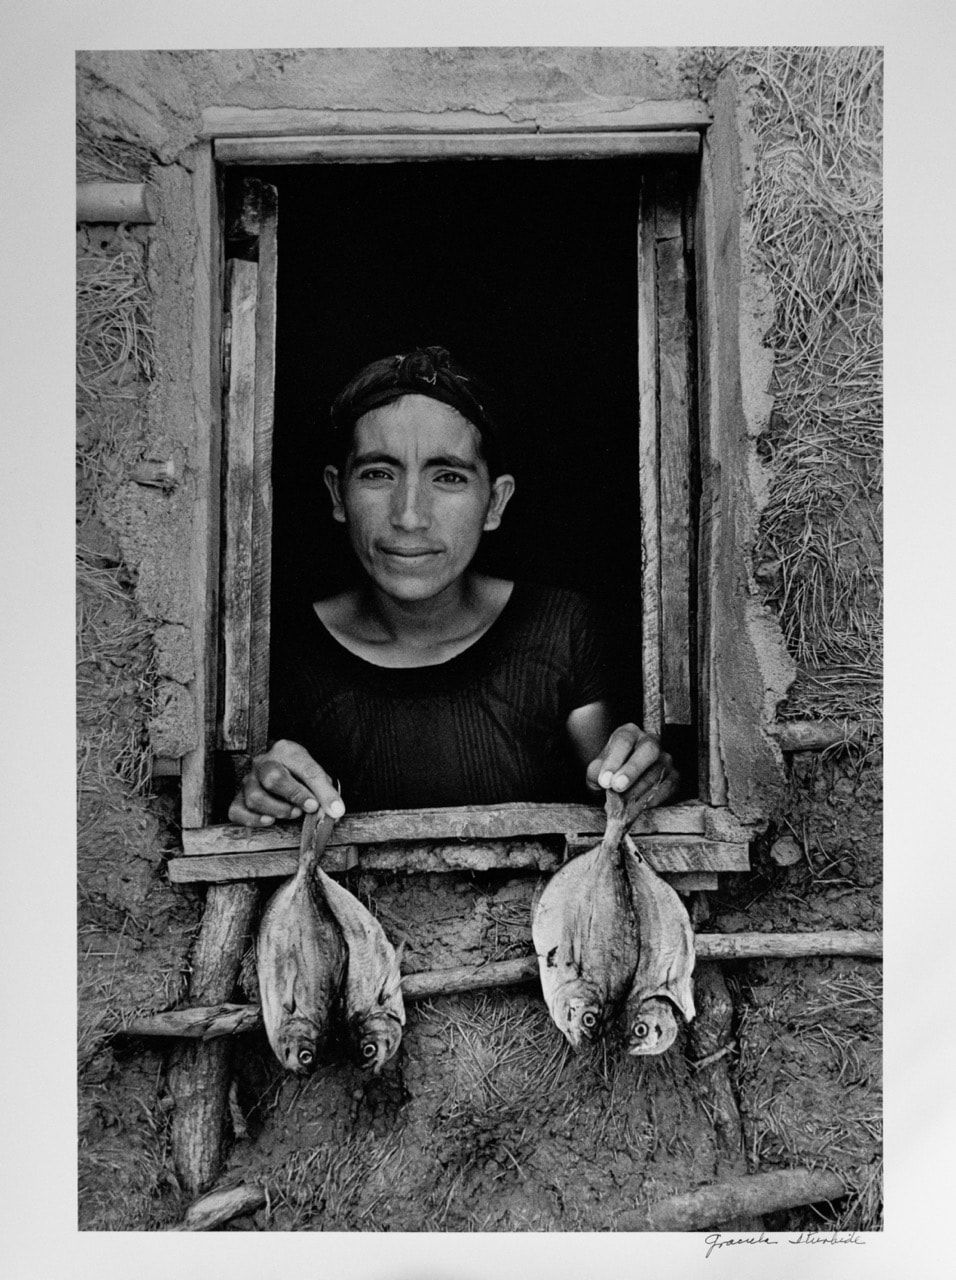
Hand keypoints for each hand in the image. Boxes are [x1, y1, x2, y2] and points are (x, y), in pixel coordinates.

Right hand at [228, 739, 344, 827]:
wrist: (276, 771)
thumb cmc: (298, 775)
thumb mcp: (316, 775)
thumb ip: (326, 792)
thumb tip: (336, 812)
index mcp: (285, 751)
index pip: (304, 767)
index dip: (317, 789)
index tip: (325, 806)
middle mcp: (262, 763)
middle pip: (272, 778)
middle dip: (294, 796)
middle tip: (309, 808)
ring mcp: (247, 781)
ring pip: (255, 797)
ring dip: (277, 810)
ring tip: (292, 813)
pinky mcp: (237, 798)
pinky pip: (237, 810)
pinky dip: (253, 819)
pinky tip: (269, 820)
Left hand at [585, 723, 678, 809]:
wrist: (625, 785)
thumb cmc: (610, 773)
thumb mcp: (597, 770)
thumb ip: (596, 773)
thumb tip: (604, 781)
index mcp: (629, 733)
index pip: (623, 741)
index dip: (613, 761)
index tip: (604, 780)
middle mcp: (650, 741)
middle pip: (648, 750)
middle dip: (632, 769)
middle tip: (617, 787)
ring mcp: (665, 759)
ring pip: (657, 771)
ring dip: (639, 790)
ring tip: (623, 804)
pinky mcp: (674, 776)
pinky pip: (667, 787)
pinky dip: (652, 799)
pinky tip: (638, 807)